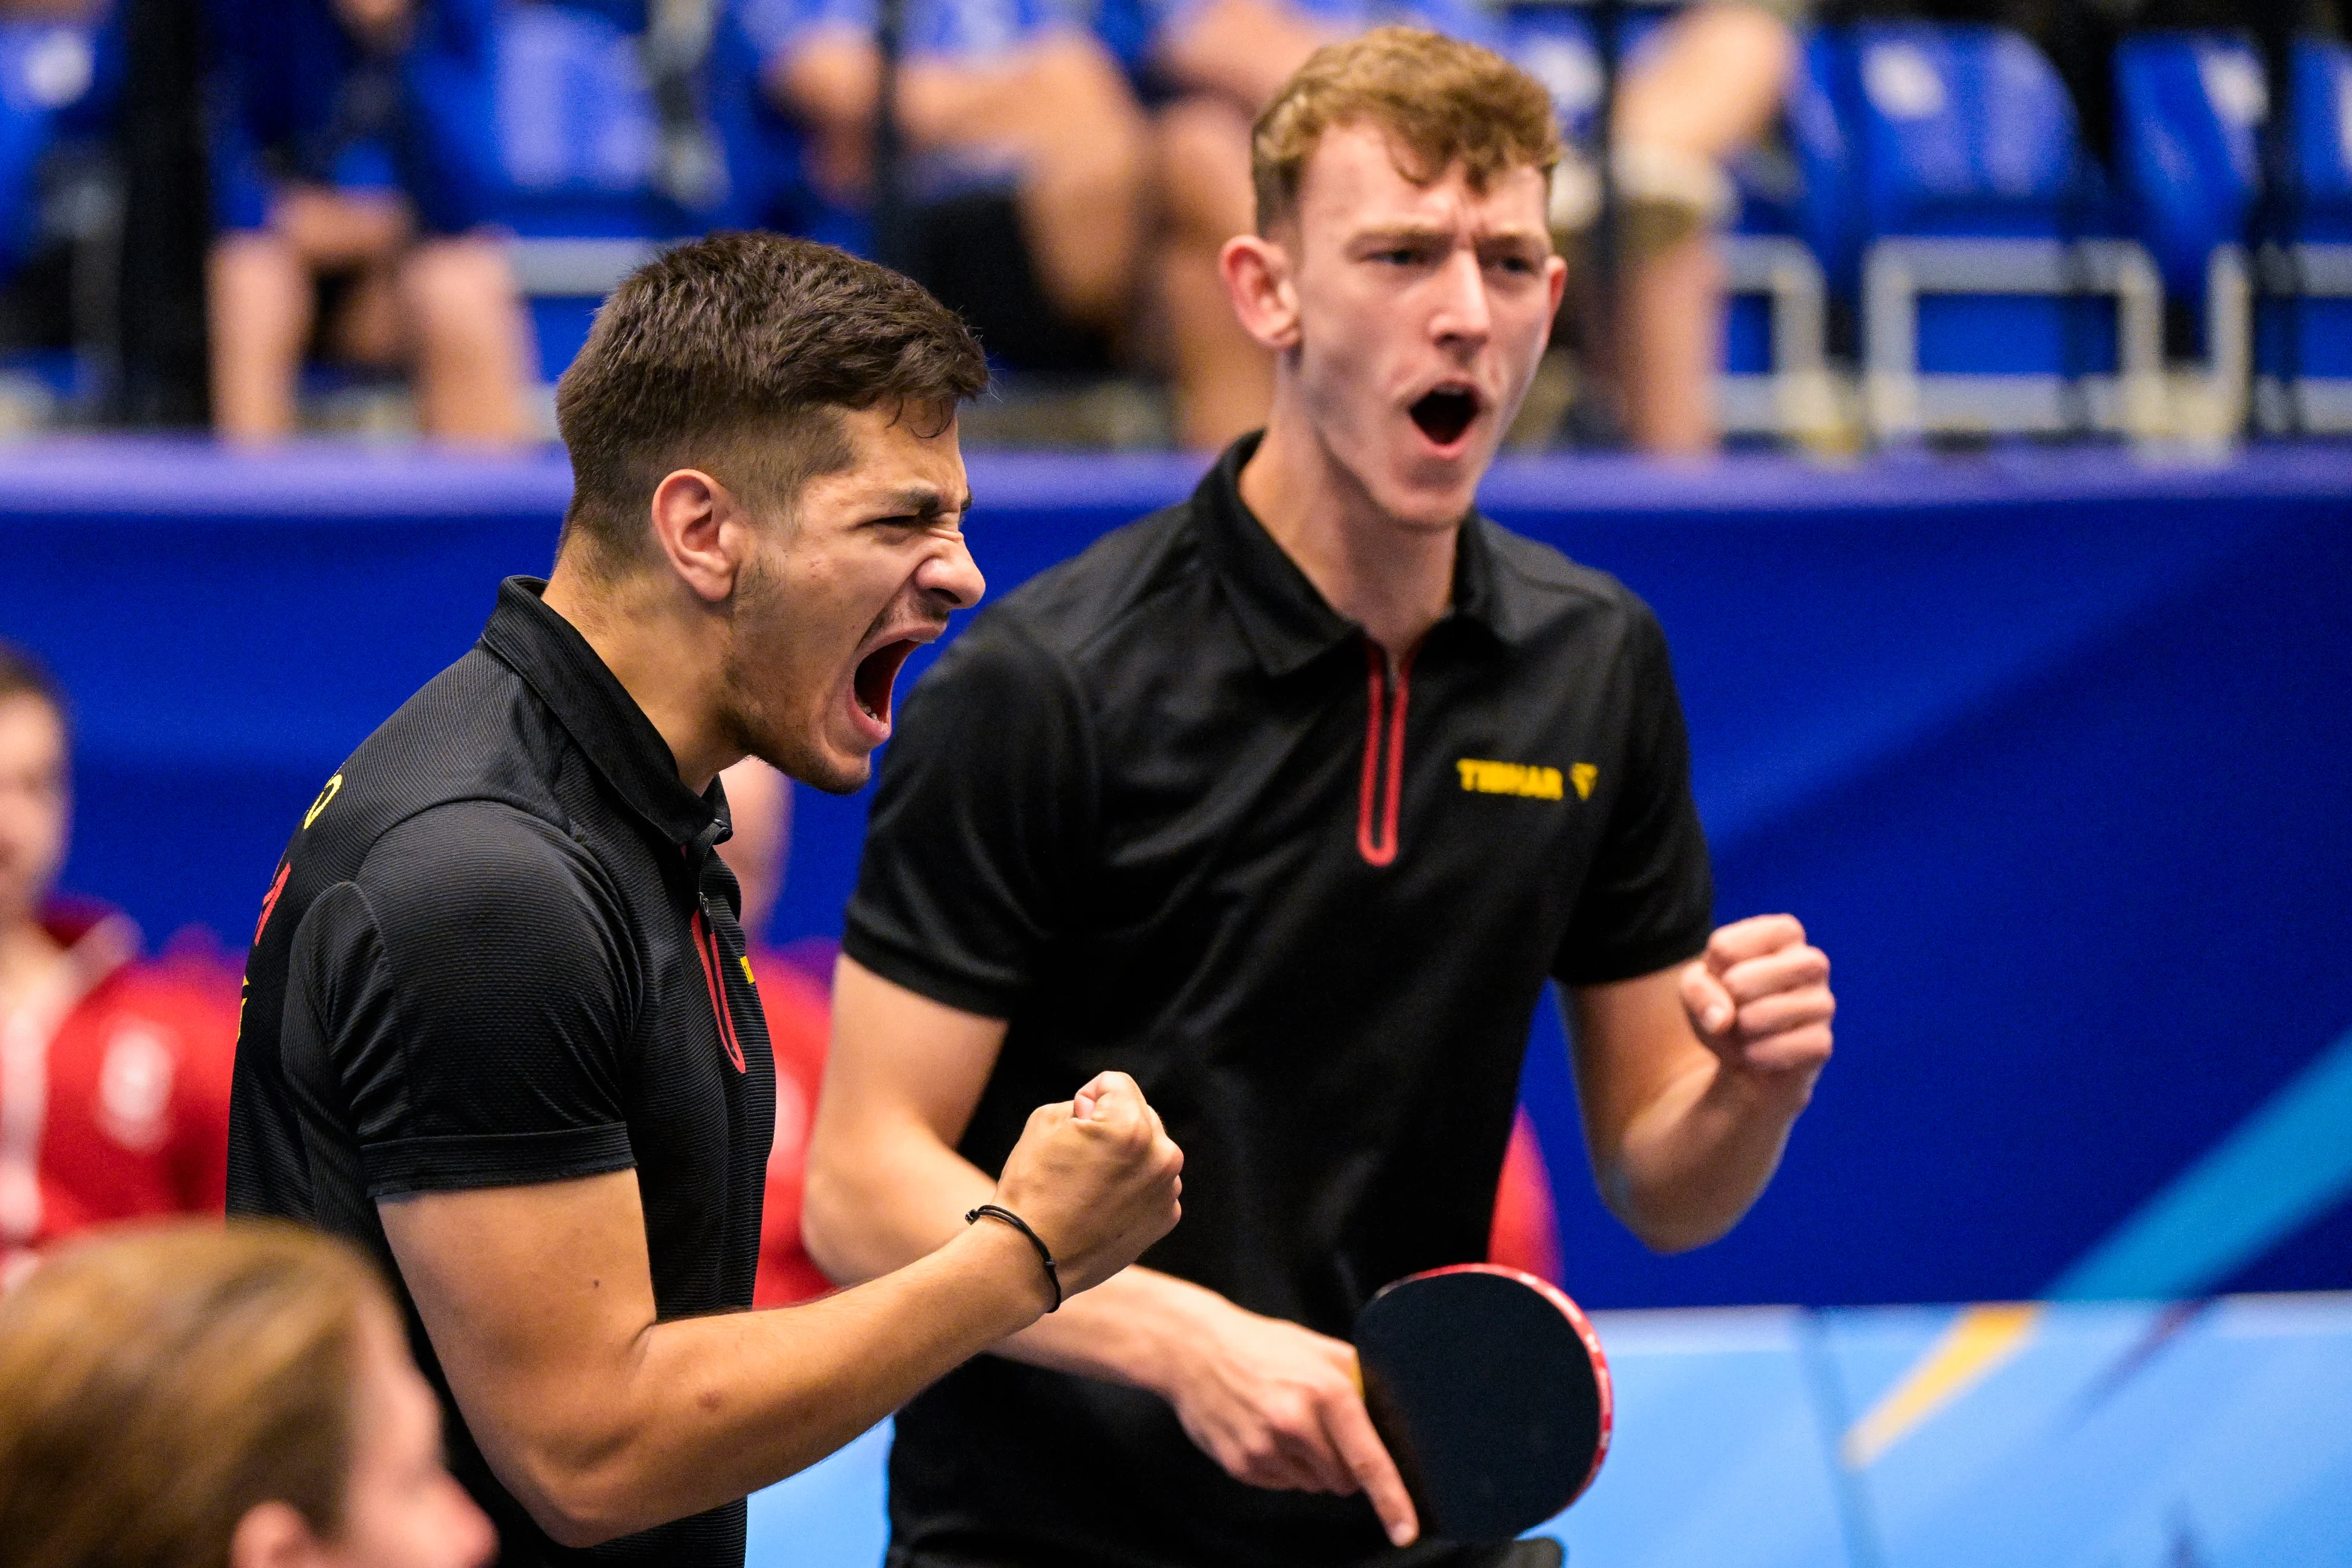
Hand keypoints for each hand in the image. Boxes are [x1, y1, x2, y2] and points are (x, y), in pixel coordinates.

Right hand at [992, 1071, 1183, 1297]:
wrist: (1032, 1259)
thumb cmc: (1032, 1188)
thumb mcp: (1045, 1122)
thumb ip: (1082, 1103)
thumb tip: (1100, 1109)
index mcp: (1132, 1126)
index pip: (1116, 1083)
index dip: (1087, 1098)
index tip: (1072, 1127)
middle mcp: (1161, 1156)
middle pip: (1140, 1114)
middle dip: (1113, 1125)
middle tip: (1080, 1157)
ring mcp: (1167, 1190)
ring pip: (1150, 1150)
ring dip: (1128, 1156)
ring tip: (1092, 1184)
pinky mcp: (1166, 1217)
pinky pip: (1153, 1184)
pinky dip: (1134, 1187)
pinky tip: (1104, 1205)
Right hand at [1154, 1298, 1419, 1547]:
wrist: (1192, 1350)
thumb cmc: (1260, 1345)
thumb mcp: (1317, 1347)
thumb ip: (1357, 1377)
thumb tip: (1391, 1409)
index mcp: (1326, 1393)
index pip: (1369, 1460)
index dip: (1392, 1501)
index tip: (1405, 1531)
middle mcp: (1296, 1424)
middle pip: (1344, 1480)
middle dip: (1343, 1464)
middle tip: (1322, 1428)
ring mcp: (1265, 1449)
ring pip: (1313, 1485)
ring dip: (1311, 1466)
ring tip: (1286, 1424)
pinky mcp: (1242, 1466)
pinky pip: (1283, 1484)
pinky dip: (1283, 1467)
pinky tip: (1264, 1432)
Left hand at [1679, 914, 1833, 1078]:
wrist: (1746, 1053)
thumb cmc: (1726, 1003)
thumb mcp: (1697, 987)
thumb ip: (1697, 990)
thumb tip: (1722, 1020)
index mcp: (1783, 933)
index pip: (1724, 948)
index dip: (1711, 972)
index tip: (1725, 979)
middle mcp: (1811, 962)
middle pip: (1740, 982)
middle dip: (1725, 1003)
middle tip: (1734, 1009)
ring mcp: (1822, 1002)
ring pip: (1765, 1015)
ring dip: (1740, 1031)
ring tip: (1745, 1031)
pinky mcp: (1822, 1042)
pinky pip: (1779, 1050)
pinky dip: (1757, 1056)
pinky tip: (1758, 1053)